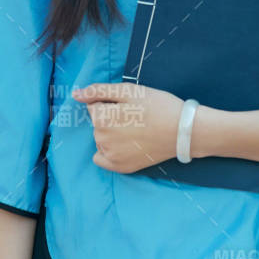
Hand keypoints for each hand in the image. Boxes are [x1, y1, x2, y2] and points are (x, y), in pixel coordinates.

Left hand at [72, 81, 186, 173]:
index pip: (94, 106)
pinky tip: (126, 146)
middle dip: (110, 119)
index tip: (130, 106)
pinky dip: (109, 152)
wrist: (182, 131)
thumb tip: (75, 95)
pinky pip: (101, 159)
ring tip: (135, 131)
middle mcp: (101, 138)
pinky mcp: (120, 167)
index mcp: (101, 118)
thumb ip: (98, 91)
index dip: (111, 104)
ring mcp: (110, 155)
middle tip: (135, 118)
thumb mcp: (129, 91)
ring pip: (101, 139)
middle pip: (97, 123)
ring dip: (111, 134)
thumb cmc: (158, 106)